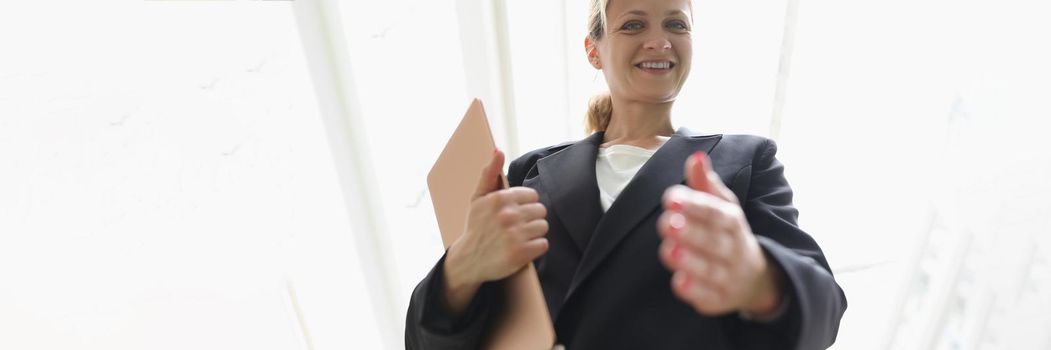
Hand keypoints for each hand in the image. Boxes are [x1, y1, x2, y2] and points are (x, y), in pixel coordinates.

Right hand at [442, 149, 549, 313]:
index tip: (515, 213)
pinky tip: (523, 248)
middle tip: (517, 227)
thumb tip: (498, 151)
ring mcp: (515, 235)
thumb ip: (489, 173)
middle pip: (541, 211)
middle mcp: (508, 215)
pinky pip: (543, 244)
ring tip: (519, 237)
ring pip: (543, 227)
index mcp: (499, 198)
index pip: (533, 195)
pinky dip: (536, 248)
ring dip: (534, 233)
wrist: (468, 260)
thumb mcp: (478, 198)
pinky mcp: (521, 253)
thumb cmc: (477, 226)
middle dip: (531, 219)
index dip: (525, 205)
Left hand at [656, 152, 782, 316]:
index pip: (717, 213)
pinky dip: (695, 291)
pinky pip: (708, 297)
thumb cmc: (727, 234)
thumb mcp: (722, 207)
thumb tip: (695, 157)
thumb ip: (705, 185)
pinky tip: (679, 282)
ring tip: (669, 251)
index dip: (695, 205)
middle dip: (690, 233)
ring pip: (710, 270)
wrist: (753, 278)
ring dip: (690, 262)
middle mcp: (734, 250)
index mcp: (733, 223)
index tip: (670, 198)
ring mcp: (728, 277)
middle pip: (714, 242)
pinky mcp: (719, 300)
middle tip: (666, 223)